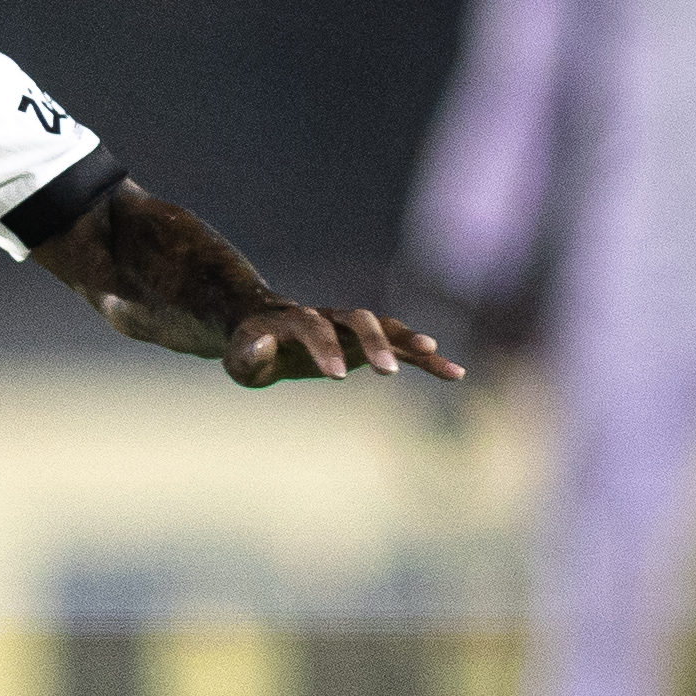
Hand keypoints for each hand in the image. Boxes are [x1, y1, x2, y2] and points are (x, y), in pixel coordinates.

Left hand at [223, 302, 465, 388]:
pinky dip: (427, 359)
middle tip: (386, 373)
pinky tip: (455, 374)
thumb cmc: (250, 350)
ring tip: (436, 355)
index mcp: (296, 320)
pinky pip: (402, 348)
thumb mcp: (240, 357)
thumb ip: (250, 353)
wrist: (265, 330)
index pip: (314, 327)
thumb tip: (262, 343)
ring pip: (386, 327)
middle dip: (374, 342)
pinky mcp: (369, 343)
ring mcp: (352, 328)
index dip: (326, 348)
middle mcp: (330, 317)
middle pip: (357, 319)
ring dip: (408, 341)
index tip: (336, 377)